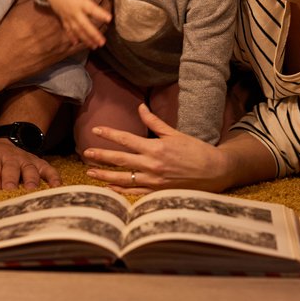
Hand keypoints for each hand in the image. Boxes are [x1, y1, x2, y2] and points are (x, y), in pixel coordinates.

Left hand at [0, 138, 61, 190]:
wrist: (6, 144)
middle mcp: (10, 157)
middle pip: (11, 168)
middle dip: (11, 180)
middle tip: (10, 193)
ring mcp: (26, 160)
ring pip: (29, 169)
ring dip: (31, 180)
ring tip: (31, 193)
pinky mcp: (39, 164)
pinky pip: (48, 169)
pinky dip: (53, 177)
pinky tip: (56, 188)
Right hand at [40, 0, 110, 48]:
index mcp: (81, 1)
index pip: (93, 9)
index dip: (101, 14)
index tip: (109, 19)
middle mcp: (75, 11)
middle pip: (85, 25)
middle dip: (94, 34)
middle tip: (102, 42)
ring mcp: (68, 16)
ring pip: (77, 30)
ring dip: (85, 39)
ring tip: (94, 46)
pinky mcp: (63, 18)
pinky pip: (67, 29)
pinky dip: (71, 36)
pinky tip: (76, 43)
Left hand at [81, 104, 231, 193]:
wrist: (214, 172)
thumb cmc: (196, 150)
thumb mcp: (175, 133)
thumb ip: (155, 122)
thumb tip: (140, 107)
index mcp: (155, 148)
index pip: (126, 140)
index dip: (109, 134)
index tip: (96, 130)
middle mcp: (151, 165)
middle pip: (120, 160)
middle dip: (101, 156)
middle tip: (85, 153)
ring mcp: (153, 181)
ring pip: (123, 178)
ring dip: (105, 175)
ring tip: (90, 172)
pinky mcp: (157, 192)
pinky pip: (134, 192)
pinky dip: (120, 190)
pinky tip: (109, 187)